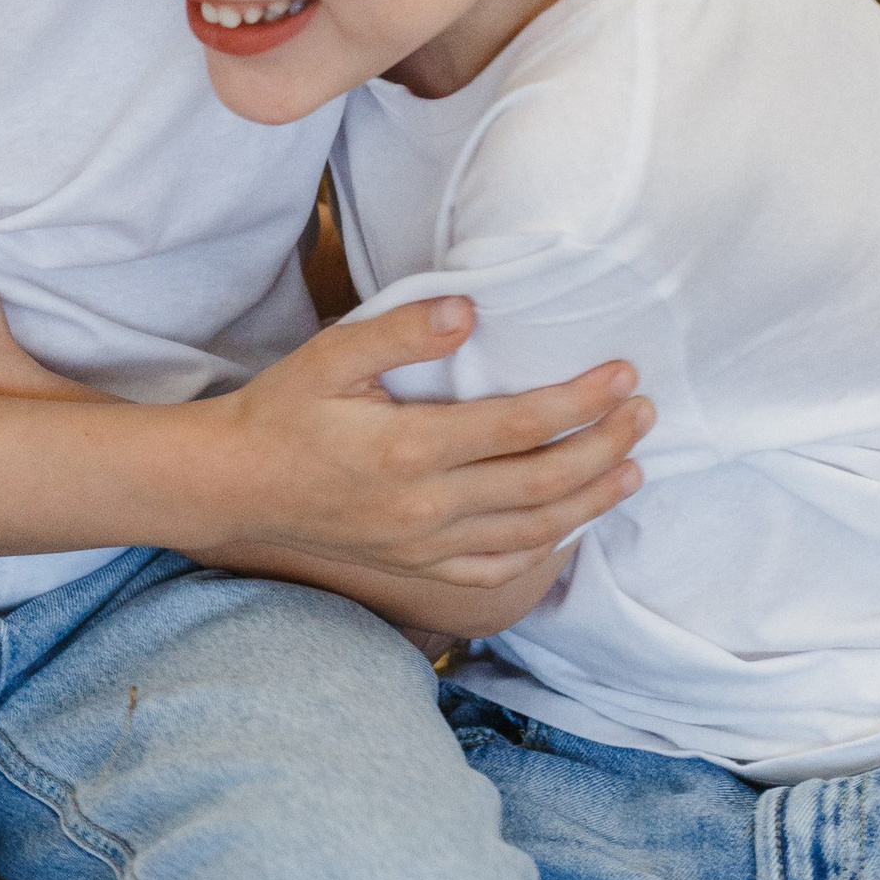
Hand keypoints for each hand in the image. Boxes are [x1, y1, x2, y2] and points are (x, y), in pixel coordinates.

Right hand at [181, 297, 648, 590]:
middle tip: (646, 414)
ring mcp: (424, 549)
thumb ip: (403, 330)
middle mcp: (426, 508)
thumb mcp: (331, 355)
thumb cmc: (281, 412)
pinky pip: (499, 570)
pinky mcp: (418, 572)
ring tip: (633, 468)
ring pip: (532, 533)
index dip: (582, 401)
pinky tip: (572, 524)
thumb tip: (470, 306)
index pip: (521, 426)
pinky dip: (546, 549)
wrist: (233, 488)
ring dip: (592, 501)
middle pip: (543, 484)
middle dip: (605, 447)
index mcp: (409, 449)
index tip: (624, 374)